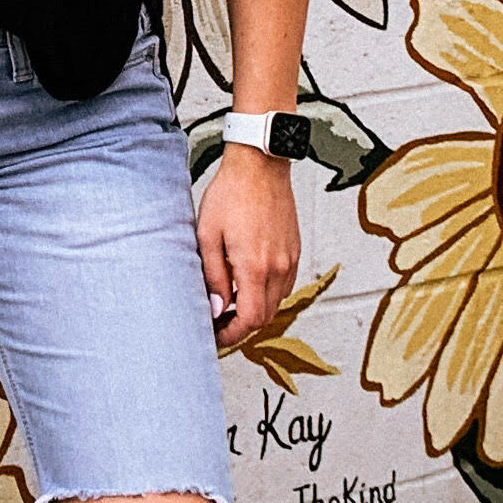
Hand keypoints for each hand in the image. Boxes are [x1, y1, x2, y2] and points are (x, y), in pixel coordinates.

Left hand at [197, 147, 299, 350]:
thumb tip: (217, 308)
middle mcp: (278, 268)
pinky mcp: (294, 251)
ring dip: (254, 309)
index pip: (250, 319)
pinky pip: (283, 284)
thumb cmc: (231, 194)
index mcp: (255, 267)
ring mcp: (290, 260)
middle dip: (242, 326)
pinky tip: (247, 283)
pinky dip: (266, 293)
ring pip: (276, 302)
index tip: (217, 336)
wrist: (260, 166)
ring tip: (229, 304)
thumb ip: (213, 276)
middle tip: (218, 323)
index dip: (232, 334)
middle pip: (265, 316)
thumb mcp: (208, 235)